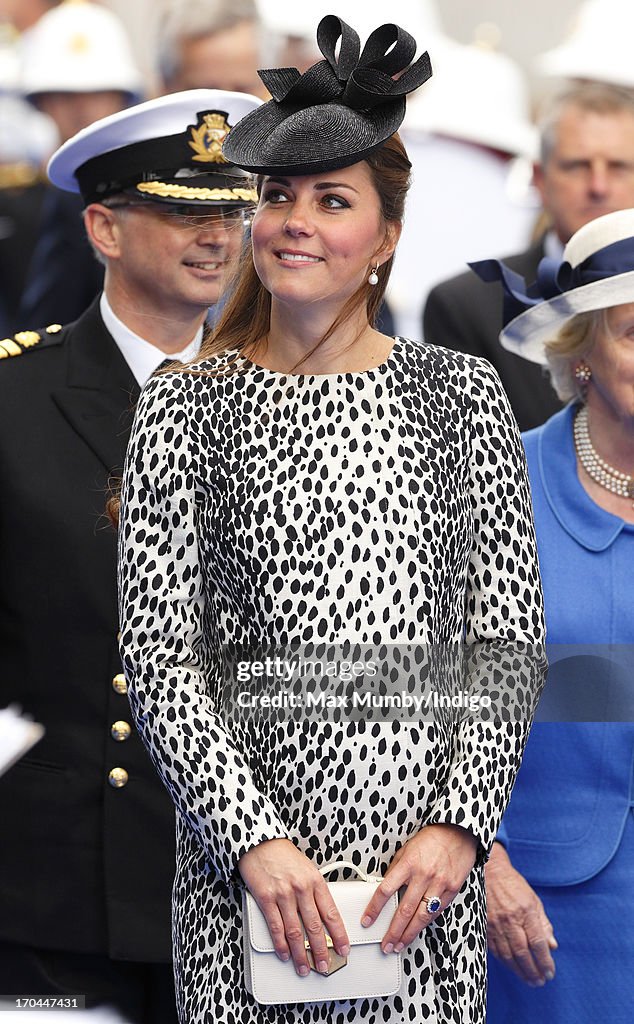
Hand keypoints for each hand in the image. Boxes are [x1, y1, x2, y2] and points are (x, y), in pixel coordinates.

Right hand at [238, 838, 349, 977]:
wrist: (260, 843)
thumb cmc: (284, 855)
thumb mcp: (308, 869)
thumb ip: (315, 891)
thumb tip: (323, 918)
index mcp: (315, 881)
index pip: (331, 913)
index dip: (339, 935)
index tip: (344, 949)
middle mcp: (301, 888)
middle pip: (315, 927)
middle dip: (321, 951)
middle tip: (325, 966)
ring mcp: (283, 894)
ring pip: (296, 932)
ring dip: (301, 954)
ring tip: (305, 967)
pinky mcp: (266, 898)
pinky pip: (276, 927)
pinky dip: (281, 944)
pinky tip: (285, 954)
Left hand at [361, 823, 478, 952]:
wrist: (458, 832)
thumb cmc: (430, 839)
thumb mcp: (406, 849)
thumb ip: (396, 870)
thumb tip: (385, 889)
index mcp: (408, 864)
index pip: (386, 890)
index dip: (374, 908)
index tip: (367, 921)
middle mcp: (423, 875)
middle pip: (404, 910)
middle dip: (393, 931)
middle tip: (385, 945)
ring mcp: (439, 884)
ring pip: (421, 917)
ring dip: (408, 934)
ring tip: (399, 945)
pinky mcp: (452, 890)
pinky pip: (436, 912)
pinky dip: (425, 923)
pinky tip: (417, 931)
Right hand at [485, 841, 556, 985]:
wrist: (489, 872)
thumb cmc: (514, 886)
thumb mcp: (534, 900)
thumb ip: (544, 924)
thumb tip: (552, 946)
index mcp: (526, 911)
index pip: (537, 943)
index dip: (545, 961)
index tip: (550, 973)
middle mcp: (510, 919)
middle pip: (523, 953)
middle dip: (533, 971)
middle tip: (540, 981)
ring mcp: (495, 924)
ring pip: (508, 955)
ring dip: (520, 971)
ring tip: (529, 980)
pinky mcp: (484, 926)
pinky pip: (495, 950)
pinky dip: (506, 963)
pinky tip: (513, 968)